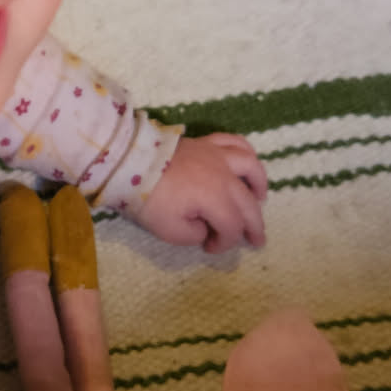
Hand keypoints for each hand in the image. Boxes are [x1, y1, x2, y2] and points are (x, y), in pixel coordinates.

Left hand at [135, 132, 266, 253]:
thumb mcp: (170, 230)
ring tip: (260, 198)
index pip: (232, 226)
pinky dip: (247, 151)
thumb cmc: (149, 199)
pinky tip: (247, 163)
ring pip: (251, 166)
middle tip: (256, 240)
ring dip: (260, 184)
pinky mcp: (207, 142)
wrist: (130, 162)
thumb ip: (195, 234)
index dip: (225, 242)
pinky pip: (235, 141)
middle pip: (248, 202)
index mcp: (215, 198)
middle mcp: (224, 175)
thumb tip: (206, 227)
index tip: (209, 248)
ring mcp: (217, 155)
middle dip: (253, 225)